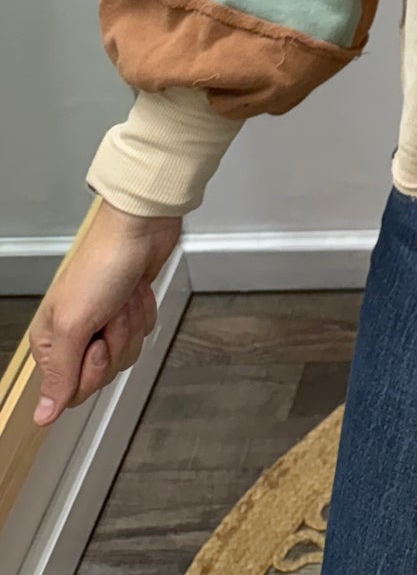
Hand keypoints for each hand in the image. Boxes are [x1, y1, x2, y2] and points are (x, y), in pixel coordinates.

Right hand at [30, 200, 181, 424]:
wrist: (140, 228)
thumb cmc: (102, 266)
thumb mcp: (74, 324)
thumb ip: (60, 375)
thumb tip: (42, 417)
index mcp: (51, 342)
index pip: (71, 391)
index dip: (91, 371)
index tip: (96, 343)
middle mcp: (74, 336)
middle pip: (102, 375)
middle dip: (116, 342)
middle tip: (111, 313)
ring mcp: (103, 323)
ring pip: (126, 354)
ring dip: (131, 325)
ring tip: (124, 298)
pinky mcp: (129, 311)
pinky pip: (143, 333)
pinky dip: (144, 312)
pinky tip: (137, 291)